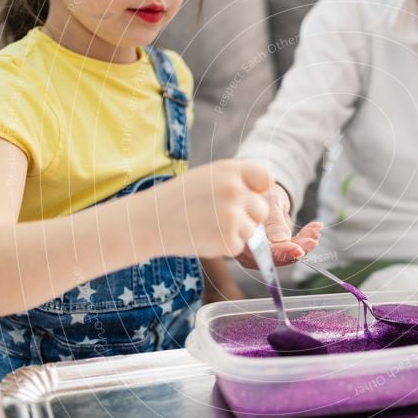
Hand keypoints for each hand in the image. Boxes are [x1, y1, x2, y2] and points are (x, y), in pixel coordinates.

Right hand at [137, 159, 271, 258]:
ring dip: (235, 232)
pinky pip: (240, 246)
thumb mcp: (208, 176)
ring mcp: (232, 216)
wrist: (149, 221)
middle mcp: (235, 190)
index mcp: (230, 170)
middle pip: (262, 209)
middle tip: (218, 216)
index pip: (266, 177)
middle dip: (247, 216)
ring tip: (207, 225)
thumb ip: (237, 179)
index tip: (245, 195)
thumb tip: (267, 188)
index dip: (257, 190)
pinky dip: (225, 246)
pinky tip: (204, 236)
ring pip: (252, 230)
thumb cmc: (178, 198)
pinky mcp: (229, 240)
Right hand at [235, 182, 322, 268]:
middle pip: (274, 257)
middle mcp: (249, 245)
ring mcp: (261, 248)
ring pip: (284, 254)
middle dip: (296, 249)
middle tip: (312, 239)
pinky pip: (289, 248)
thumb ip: (274, 221)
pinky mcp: (273, 246)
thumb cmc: (263, 191)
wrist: (264, 187)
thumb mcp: (270, 201)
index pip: (262, 251)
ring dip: (303, 244)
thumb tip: (281, 240)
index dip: (281, 252)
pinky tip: (313, 229)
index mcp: (243, 234)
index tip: (299, 250)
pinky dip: (303, 239)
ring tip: (315, 232)